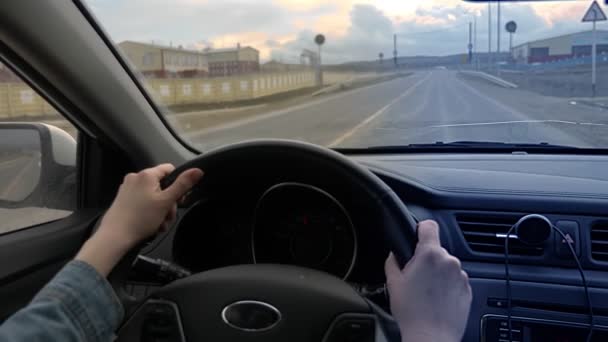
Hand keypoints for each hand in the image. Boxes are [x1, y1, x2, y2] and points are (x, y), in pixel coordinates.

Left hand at [76, 164, 203, 275]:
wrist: (115, 237)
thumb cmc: (140, 219)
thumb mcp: (167, 201)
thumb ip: (183, 185)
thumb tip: (197, 170)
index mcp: (146, 175)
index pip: (170, 170)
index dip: (178, 184)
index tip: (178, 199)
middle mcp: (135, 178)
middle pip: (162, 185)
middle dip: (169, 202)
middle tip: (168, 216)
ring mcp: (127, 189)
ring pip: (153, 196)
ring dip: (160, 210)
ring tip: (159, 224)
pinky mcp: (123, 200)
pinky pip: (143, 202)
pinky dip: (149, 212)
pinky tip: (150, 224)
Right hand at [385, 220, 471, 341]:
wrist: (432, 337)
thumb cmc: (412, 312)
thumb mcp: (393, 283)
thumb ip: (393, 262)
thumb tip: (394, 255)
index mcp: (429, 254)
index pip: (429, 225)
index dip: (421, 229)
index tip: (417, 236)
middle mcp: (449, 261)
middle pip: (436, 250)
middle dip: (426, 259)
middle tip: (416, 277)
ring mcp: (461, 276)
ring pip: (447, 266)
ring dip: (438, 273)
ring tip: (426, 292)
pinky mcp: (468, 290)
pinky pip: (456, 280)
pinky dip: (447, 286)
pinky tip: (436, 300)